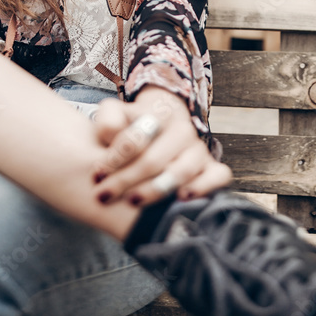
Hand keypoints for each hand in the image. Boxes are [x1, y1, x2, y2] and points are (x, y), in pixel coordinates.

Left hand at [91, 86, 231, 207]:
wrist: (165, 123)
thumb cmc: (133, 125)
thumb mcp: (116, 114)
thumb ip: (108, 120)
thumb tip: (112, 136)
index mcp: (158, 115)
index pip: (136, 138)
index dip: (114, 158)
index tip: (96, 174)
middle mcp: (182, 131)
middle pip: (153, 160)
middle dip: (125, 180)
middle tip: (103, 196)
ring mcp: (199, 150)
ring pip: (182, 171)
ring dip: (154, 189)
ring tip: (133, 201)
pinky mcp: (213, 167)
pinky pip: (219, 176)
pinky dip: (203, 187)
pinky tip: (182, 198)